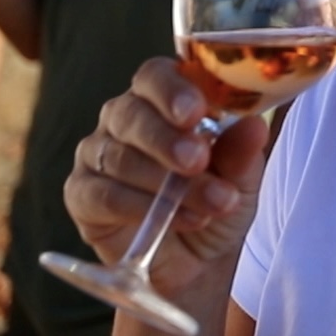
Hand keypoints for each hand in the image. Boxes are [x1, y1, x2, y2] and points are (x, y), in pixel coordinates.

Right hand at [63, 57, 268, 295]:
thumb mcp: (241, 178)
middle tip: (197, 160)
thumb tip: (254, 125)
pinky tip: (179, 220)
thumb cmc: (217, 199)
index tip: (195, 112)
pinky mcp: (82, 194)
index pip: (156, 76)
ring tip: (211, 204)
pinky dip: (142, 207)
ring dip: (167, 184)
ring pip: (120, 158)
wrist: (198, 259)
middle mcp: (123, 118)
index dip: (172, 90)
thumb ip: (242, 152)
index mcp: (164, 99)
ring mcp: (97, 154)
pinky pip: (103, 194)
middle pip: (131, 113)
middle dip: (166, 139)